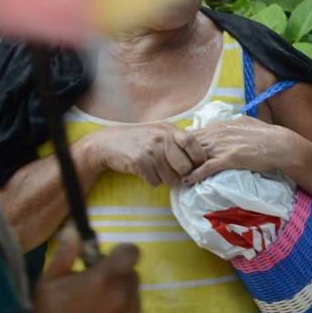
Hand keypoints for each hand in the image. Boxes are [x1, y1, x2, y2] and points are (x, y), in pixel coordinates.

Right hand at [24, 230, 140, 312]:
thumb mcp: (49, 282)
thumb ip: (66, 255)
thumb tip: (74, 231)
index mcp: (103, 279)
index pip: (131, 253)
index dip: (122, 252)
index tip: (112, 257)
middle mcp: (123, 296)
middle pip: (132, 275)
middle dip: (118, 276)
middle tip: (98, 287)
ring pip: (135, 295)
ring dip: (122, 296)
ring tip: (98, 309)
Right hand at [91, 123, 206, 186]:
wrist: (108, 143)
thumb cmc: (140, 141)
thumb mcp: (160, 133)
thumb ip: (179, 141)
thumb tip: (204, 159)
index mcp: (170, 130)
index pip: (194, 145)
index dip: (199, 159)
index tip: (196, 167)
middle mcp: (162, 138)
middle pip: (185, 168)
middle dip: (181, 176)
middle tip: (173, 174)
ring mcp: (150, 149)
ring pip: (171, 178)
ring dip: (165, 180)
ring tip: (156, 171)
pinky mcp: (139, 161)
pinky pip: (155, 182)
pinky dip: (151, 181)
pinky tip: (145, 172)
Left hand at [183, 116, 296, 183]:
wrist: (280, 145)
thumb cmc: (267, 135)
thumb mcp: (247, 123)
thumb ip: (234, 123)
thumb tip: (231, 122)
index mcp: (221, 126)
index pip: (195, 133)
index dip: (184, 144)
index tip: (178, 154)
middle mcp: (218, 134)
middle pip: (189, 144)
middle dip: (178, 155)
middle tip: (169, 166)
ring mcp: (223, 147)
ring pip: (195, 156)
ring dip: (183, 166)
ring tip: (173, 176)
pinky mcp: (229, 159)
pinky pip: (206, 167)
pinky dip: (195, 174)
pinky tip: (187, 181)